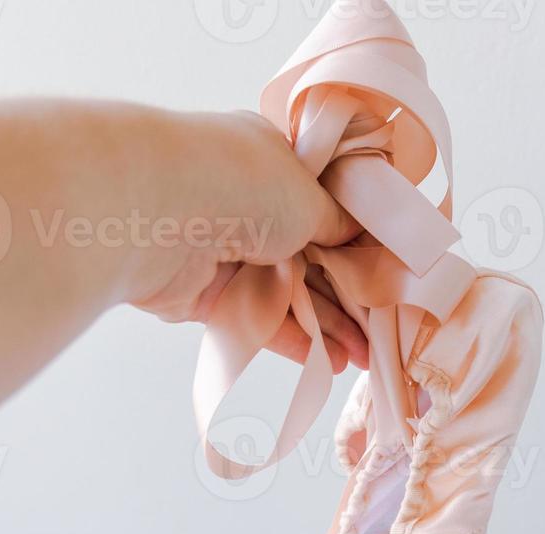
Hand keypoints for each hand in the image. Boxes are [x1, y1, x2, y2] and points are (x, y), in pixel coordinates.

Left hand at [126, 109, 366, 370]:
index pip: (323, 203)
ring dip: (326, 324)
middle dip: (347, 294)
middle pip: (309, 255)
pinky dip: (293, 339)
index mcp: (270, 161)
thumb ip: (339, 224)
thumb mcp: (311, 196)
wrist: (157, 211)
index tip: (387, 272)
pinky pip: (258, 319)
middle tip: (381, 327)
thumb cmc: (241, 183)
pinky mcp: (204, 294)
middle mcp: (246, 202)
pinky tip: (328, 361)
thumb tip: (357, 238)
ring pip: (287, 293)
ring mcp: (225, 248)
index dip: (356, 240)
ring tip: (363, 356)